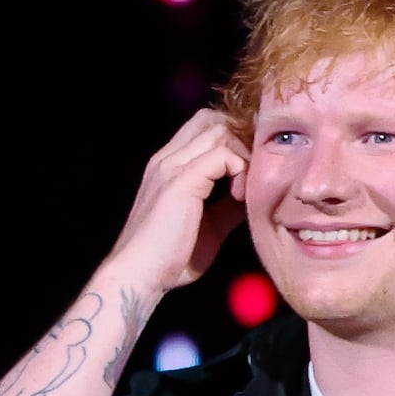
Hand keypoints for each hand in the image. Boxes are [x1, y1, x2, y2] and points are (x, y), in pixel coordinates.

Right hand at [102, 110, 245, 298]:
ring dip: (243, 154)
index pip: (204, 126)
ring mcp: (172, 165)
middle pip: (214, 119)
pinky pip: (223, 155)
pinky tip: (240, 198)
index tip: (250, 169)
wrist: (139, 276)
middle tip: (255, 171)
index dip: (233, 139)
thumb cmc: (169, 259)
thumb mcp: (208, 227)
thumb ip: (227, 207)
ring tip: (246, 188)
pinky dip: (240, 170)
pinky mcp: (182, 180)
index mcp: (168, 165)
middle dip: (241, 139)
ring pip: (220, 130)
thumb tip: (253, 196)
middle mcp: (167, 158)